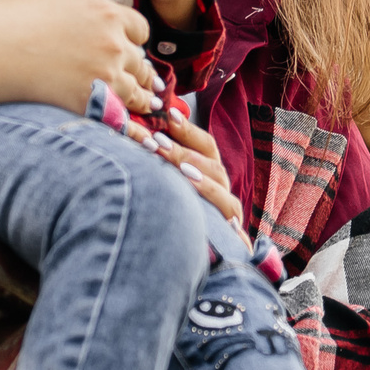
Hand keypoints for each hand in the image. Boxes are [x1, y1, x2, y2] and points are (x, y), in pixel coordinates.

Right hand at [0, 0, 161, 123]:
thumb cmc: (17, 23)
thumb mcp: (63, 5)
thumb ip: (93, 16)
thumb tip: (108, 27)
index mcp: (107, 13)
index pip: (141, 30)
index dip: (134, 41)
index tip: (130, 50)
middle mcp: (113, 42)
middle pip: (141, 62)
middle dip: (138, 71)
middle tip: (141, 81)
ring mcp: (106, 74)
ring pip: (139, 92)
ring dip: (139, 98)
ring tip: (145, 105)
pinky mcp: (94, 102)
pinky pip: (125, 118)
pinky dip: (130, 124)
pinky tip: (132, 128)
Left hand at [121, 108, 242, 234]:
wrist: (193, 256)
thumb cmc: (175, 216)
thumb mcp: (168, 188)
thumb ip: (159, 164)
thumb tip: (139, 137)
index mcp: (208, 170)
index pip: (203, 143)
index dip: (187, 128)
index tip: (169, 113)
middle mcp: (220, 184)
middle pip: (209, 159)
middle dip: (182, 149)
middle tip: (157, 141)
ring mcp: (226, 204)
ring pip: (217, 180)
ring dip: (195, 170)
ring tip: (176, 164)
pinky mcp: (230, 226)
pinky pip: (224, 207)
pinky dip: (209, 195)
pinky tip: (193, 189)